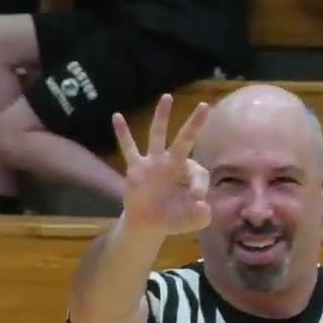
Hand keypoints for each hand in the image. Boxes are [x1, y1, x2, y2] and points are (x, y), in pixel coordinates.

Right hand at [112, 94, 210, 237]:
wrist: (149, 225)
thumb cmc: (173, 218)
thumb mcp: (191, 222)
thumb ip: (202, 216)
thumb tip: (203, 204)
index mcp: (188, 173)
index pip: (198, 171)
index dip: (200, 185)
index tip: (197, 200)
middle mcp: (172, 162)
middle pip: (184, 139)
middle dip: (194, 123)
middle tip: (205, 106)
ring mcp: (153, 163)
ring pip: (158, 135)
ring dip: (162, 117)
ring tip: (167, 97)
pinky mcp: (136, 168)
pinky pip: (128, 148)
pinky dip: (122, 133)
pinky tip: (117, 116)